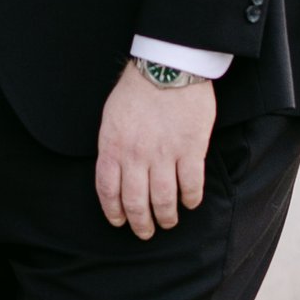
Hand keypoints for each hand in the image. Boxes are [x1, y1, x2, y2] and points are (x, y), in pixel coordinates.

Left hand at [95, 61, 218, 238]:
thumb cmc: (136, 90)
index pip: (108, 191)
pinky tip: (190, 202)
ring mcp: (164, 154)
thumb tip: (115, 173)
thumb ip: (113, 146)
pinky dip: (191, 199)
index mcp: (113, 146)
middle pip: (136, 202)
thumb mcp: (110, 118)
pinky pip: (191, 185)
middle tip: (146, 232)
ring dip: (166, 217)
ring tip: (169, 222)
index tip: (120, 222)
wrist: (167, 66)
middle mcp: (136, 155)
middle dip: (140, 224)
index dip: (114, 212)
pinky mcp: (190, 149)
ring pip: (163, 200)